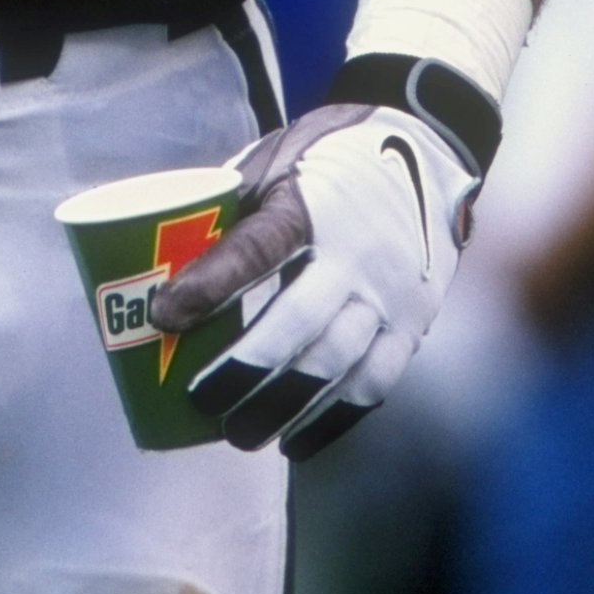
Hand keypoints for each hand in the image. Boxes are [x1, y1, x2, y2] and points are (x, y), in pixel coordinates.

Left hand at [148, 55, 496, 460]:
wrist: (429, 152)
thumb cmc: (333, 155)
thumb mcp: (279, 155)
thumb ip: (235, 203)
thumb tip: (166, 249)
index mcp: (313, 204)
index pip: (256, 249)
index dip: (208, 284)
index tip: (164, 316)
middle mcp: (356, 253)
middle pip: (297, 323)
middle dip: (244, 371)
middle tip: (198, 404)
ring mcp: (391, 293)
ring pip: (336, 364)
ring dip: (284, 407)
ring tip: (239, 434)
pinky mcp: (414, 323)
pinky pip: (375, 383)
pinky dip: (333, 420)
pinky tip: (295, 441)